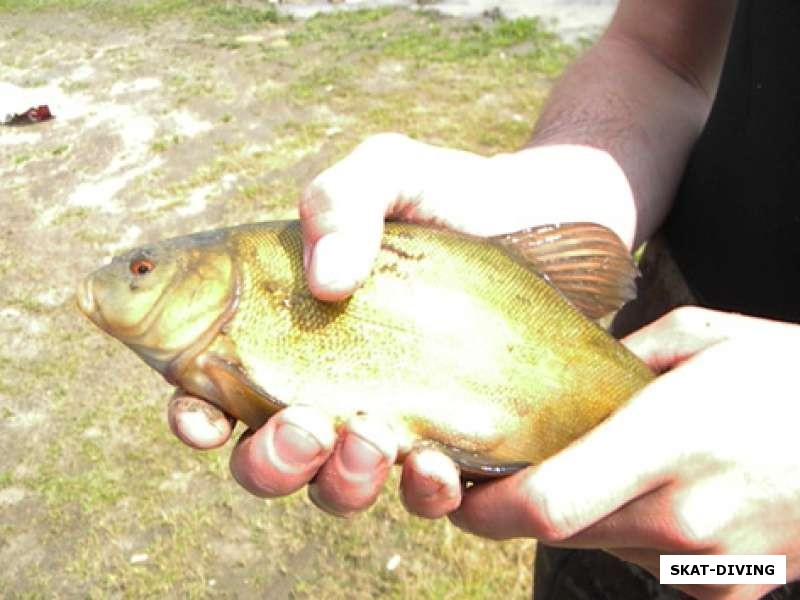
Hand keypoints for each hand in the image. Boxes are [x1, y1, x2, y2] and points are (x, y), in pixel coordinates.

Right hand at [169, 132, 634, 516]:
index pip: (217, 388)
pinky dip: (420, 493)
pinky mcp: (454, 443)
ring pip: (336, 489)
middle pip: (270, 457)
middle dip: (271, 461)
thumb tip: (325, 282)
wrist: (552, 217)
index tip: (203, 416)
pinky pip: (423, 495)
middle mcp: (332, 385)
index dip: (195, 415)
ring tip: (372, 441)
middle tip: (304, 428)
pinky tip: (435, 466)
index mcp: (293, 329)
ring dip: (340, 483)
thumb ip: (339, 200)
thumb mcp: (389, 172)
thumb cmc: (455, 194)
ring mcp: (391, 419)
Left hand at [450, 306, 799, 599]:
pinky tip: (661, 492)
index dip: (484, 509)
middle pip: (556, 529)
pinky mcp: (731, 590)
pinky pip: (645, 563)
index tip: (458, 489)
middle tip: (509, 465)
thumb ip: (620, 360)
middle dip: (519, 504)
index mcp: (671, 440)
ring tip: (606, 465)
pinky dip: (629, 531)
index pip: (546, 503)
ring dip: (579, 513)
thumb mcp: (704, 337)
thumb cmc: (793, 375)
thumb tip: (567, 377)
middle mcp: (683, 513)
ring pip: (598, 545)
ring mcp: (710, 562)